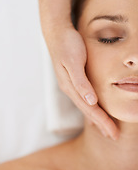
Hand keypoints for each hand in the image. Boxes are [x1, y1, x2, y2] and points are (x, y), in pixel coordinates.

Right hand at [44, 22, 118, 139]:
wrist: (56, 33)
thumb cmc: (67, 45)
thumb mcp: (74, 61)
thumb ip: (81, 82)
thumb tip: (91, 101)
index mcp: (71, 86)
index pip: (89, 109)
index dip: (102, 121)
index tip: (113, 133)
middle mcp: (70, 88)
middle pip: (87, 110)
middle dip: (101, 124)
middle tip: (113, 136)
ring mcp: (70, 84)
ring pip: (85, 105)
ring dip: (96, 117)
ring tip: (105, 128)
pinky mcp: (73, 79)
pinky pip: (83, 98)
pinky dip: (90, 107)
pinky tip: (93, 109)